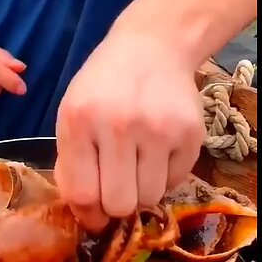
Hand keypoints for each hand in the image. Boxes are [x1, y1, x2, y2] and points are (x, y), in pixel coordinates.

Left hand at [54, 30, 205, 233]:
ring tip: (138, 166)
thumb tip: (84, 211)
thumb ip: (71, 161)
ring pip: (150, 198)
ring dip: (142, 191)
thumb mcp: (72, 113)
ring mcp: (159, 129)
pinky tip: (158, 151)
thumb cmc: (104, 85)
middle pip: (120, 204)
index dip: (88, 215)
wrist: (153, 46)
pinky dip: (165, 176)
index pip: (83, 194)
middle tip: (118, 190)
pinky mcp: (191, 134)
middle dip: (117, 206)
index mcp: (80, 120)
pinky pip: (176, 182)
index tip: (95, 216)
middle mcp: (119, 125)